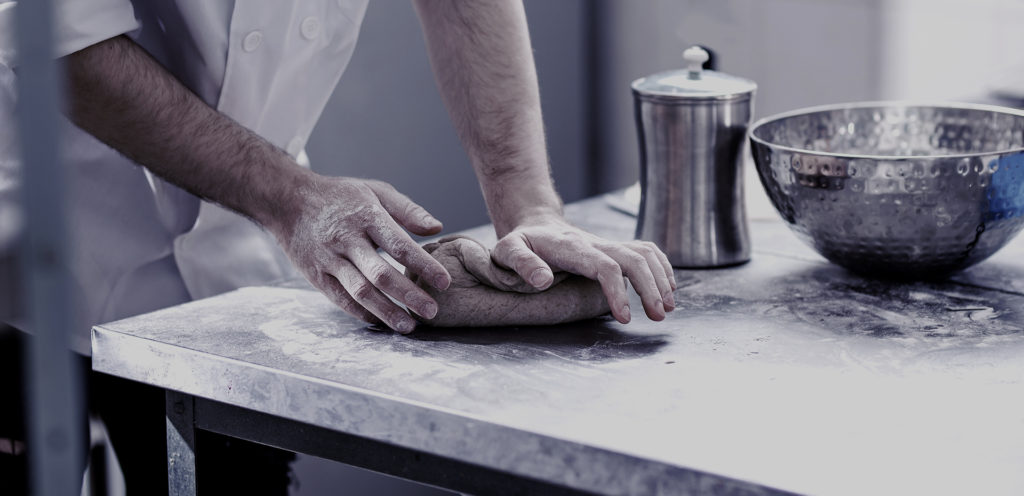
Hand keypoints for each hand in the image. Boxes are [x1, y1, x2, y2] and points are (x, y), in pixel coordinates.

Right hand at [272, 175, 451, 332]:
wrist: (288, 201)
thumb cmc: (340, 196)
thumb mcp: (375, 191)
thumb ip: (408, 210)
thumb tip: (437, 228)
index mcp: (367, 217)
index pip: (400, 246)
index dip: (424, 266)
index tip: (445, 282)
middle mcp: (348, 240)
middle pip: (381, 274)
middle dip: (409, 296)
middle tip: (432, 312)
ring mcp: (330, 260)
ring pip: (360, 291)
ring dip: (387, 312)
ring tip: (409, 325)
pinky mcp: (316, 275)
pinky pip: (341, 299)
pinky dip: (362, 313)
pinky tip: (381, 321)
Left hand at [491, 215, 675, 323]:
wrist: (535, 224)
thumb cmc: (521, 243)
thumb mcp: (508, 251)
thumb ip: (522, 264)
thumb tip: (543, 280)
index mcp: (572, 248)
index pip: (605, 266)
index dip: (618, 291)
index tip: (625, 317)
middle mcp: (596, 244)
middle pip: (634, 258)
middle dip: (650, 287)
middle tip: (658, 317)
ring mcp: (608, 245)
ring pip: (645, 253)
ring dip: (661, 278)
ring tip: (667, 308)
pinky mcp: (615, 249)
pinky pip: (646, 251)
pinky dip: (662, 267)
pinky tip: (668, 288)